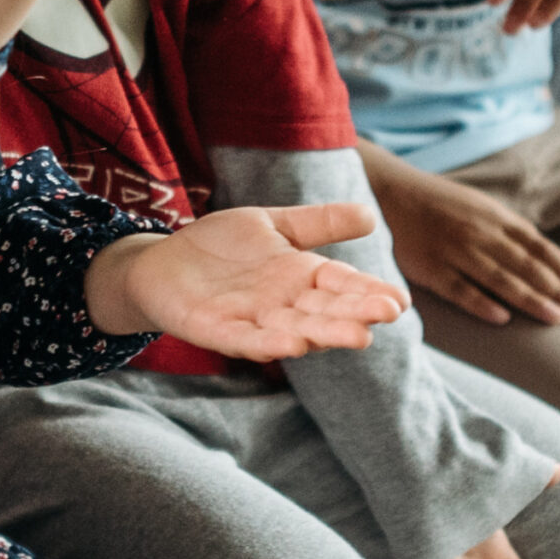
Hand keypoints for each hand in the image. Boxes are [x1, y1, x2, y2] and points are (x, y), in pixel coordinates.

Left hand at [85, 203, 404, 359]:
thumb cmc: (220, 248)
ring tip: (357, 337)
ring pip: (294, 329)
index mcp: (300, 276)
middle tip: (387, 315)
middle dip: (355, 315)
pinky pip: (246, 339)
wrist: (160, 262)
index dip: (369, 293)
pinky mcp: (217, 330)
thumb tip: (371, 214)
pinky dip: (268, 343)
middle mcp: (283, 303)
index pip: (342, 284)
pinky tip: (292, 344)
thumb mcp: (271, 225)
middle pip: (325, 311)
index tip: (400, 301)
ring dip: (323, 334)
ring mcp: (251, 320)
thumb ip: (316, 223)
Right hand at [361, 146, 559, 326]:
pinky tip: (503, 319)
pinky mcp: (428, 267)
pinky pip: (459, 289)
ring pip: (500, 279)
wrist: (385, 190)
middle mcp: (479, 233)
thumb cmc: (437, 203)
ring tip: (555, 319)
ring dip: (531, 300)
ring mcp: (453, 250)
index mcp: (495, 217)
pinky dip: (481, 303)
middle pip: (527, 266)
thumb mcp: (478, 206)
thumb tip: (542, 258)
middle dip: (558, 291)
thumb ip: (507, 229)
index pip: (539, 247)